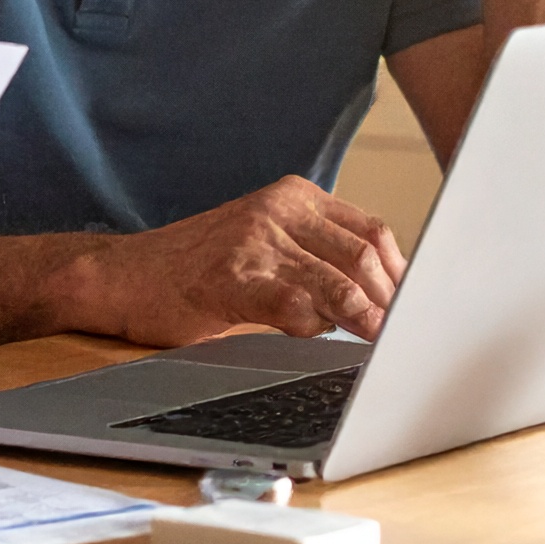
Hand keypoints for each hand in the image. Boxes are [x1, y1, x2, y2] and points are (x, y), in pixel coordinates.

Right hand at [61, 176, 406, 345]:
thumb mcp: (266, 245)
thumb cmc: (198, 269)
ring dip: (366, 321)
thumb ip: (318, 258)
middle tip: (407, 339)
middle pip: (364, 256)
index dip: (405, 276)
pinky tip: (316, 339)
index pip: (373, 232)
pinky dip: (317, 329)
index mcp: (293, 196)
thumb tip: (387, 300)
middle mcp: (277, 209)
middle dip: (392, 303)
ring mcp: (253, 240)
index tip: (421, 311)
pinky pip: (294, 305)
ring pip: (338, 282)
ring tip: (380, 347)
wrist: (123, 277)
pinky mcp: (231, 277)